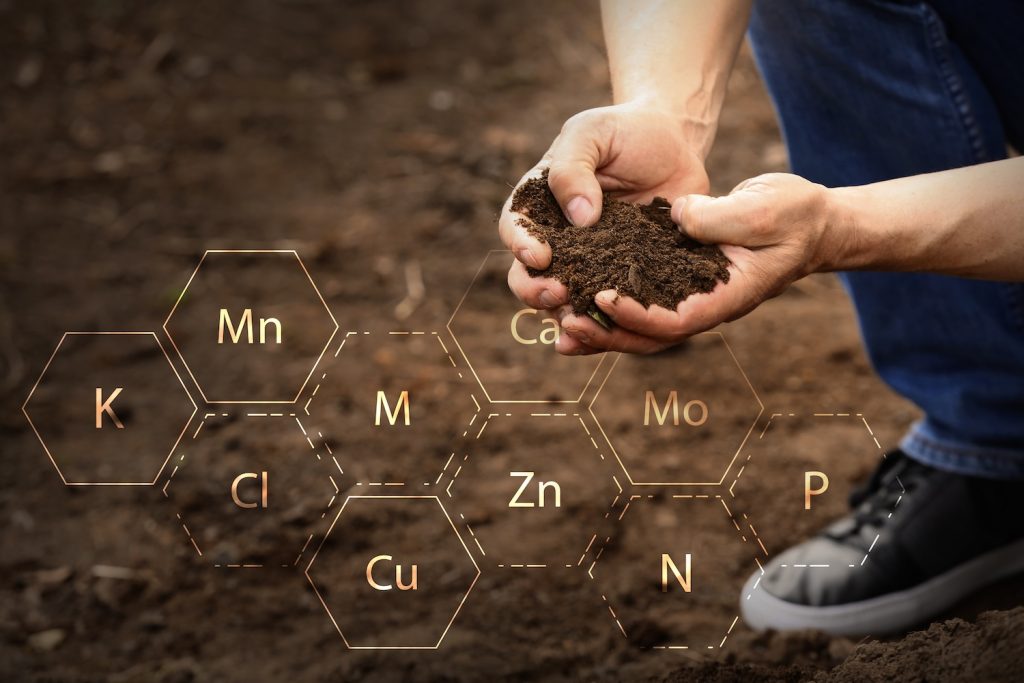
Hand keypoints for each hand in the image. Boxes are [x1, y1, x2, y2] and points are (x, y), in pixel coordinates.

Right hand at [497, 101, 711, 354]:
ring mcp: (588, 265)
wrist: (675, 146)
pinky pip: (607, 308)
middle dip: (536, 290)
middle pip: (527, 276)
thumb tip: (579, 218)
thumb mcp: (592, 133)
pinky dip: (606, 324)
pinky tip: (614, 332)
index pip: (515, 228)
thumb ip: (574, 168)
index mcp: (538, 204)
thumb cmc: (625, 133)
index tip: (539, 255)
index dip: (520, 245)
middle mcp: (556, 241)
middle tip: (558, 292)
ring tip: (582, 320)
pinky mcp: (621, 280)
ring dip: (567, 315)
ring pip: (563, 301)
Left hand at [558, 173, 832, 352]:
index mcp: (725, 297)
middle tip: (564, 324)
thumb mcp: (764, 209)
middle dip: (605, 333)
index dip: (636, 314)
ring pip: (637, 325)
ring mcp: (688, 295)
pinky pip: (638, 298)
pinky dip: (606, 302)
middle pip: (647, 336)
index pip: (674, 320)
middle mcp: (702, 304)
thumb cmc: (794, 215)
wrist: (808, 220)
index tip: (602, 297)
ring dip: (598, 325)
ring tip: (555, 320)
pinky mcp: (676, 277)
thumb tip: (677, 218)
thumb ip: (720, 217)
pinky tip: (573, 295)